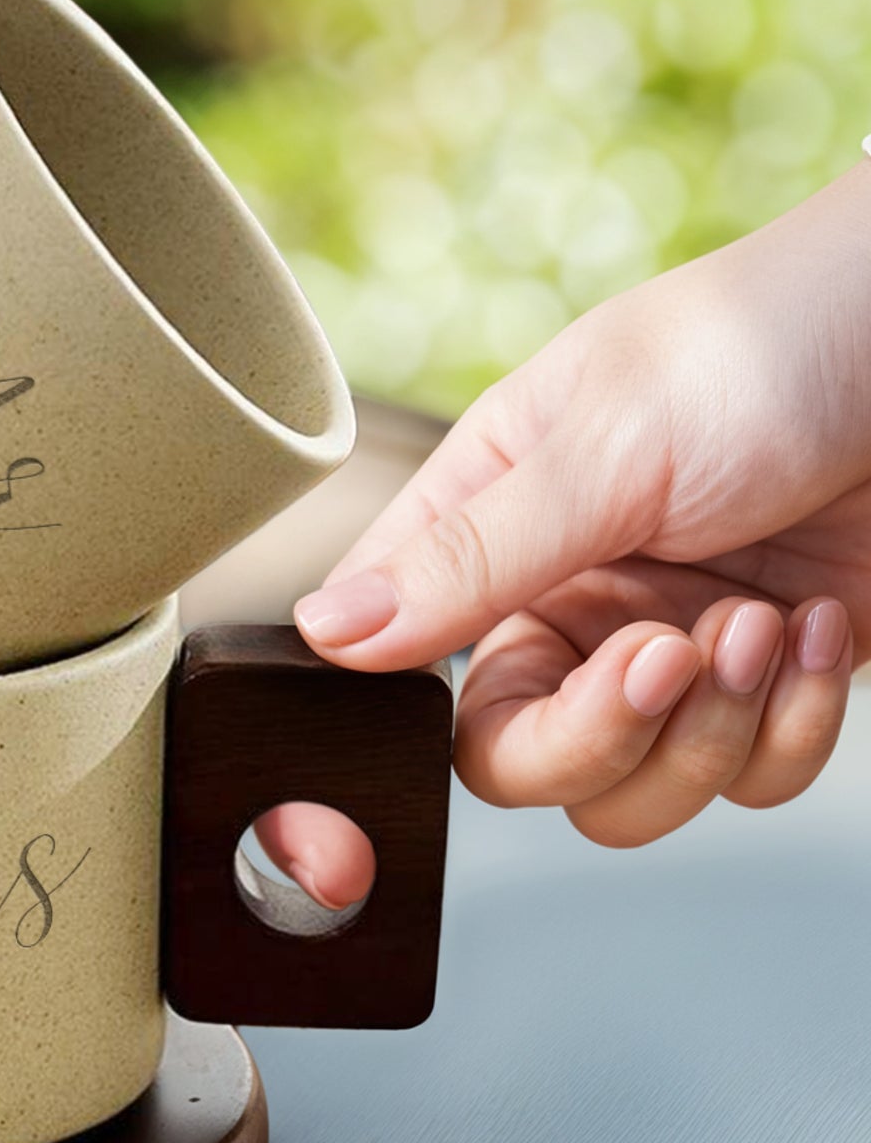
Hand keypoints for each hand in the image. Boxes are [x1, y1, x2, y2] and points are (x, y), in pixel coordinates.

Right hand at [267, 160, 870, 905]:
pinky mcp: (770, 682)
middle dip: (608, 735)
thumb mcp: (601, 452)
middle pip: (523, 762)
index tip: (547, 674)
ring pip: (640, 793)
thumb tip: (325, 632)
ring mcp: (670, 649)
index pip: (414, 666)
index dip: (455, 706)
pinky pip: (752, 777)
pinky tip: (816, 627)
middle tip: (673, 655)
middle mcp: (569, 601)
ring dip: (712, 731)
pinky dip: (793, 723)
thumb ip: (466, 559)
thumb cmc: (764, 349)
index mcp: (493, 529)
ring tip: (762, 622)